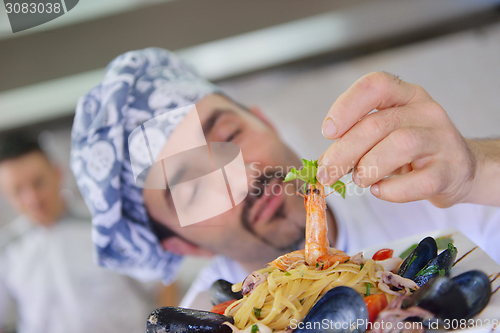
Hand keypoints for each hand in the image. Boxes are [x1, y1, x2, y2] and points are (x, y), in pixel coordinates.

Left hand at [316, 72, 475, 207]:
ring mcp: (441, 139)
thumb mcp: (383, 135)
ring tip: (360, 180)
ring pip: (399, 145)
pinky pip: (419, 181)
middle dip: (343, 152)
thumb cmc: (411, 151)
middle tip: (326, 173)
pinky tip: (379, 190)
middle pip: (377, 124)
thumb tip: (322, 164)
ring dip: (369, 167)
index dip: (346, 106)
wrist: (459, 169)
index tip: (327, 132)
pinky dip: (391, 190)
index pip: (375, 85)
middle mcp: (425, 111)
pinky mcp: (450, 170)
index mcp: (405, 95)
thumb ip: (355, 141)